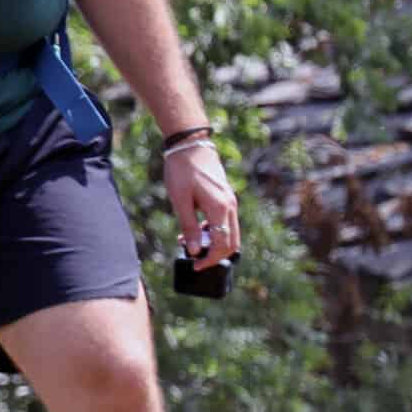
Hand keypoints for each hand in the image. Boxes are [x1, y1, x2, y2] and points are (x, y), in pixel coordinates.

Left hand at [164, 141, 240, 264]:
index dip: (210, 259)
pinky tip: (193, 229)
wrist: (190, 145)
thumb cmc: (182, 171)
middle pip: (231, 242)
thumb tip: (195, 251)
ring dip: (213, 242)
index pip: (222, 244)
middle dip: (215, 256)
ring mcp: (230, 202)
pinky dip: (213, 231)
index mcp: (220, 208)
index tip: (195, 266)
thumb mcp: (180, 200)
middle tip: (194, 260)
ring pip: (229, 233)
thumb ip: (188, 227)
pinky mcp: (225, 198)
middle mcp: (230, 207)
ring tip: (188, 242)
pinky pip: (225, 221)